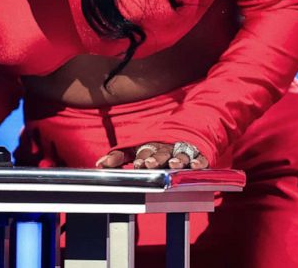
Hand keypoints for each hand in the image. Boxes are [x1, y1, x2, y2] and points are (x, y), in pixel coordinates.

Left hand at [94, 142, 208, 169]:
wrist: (185, 131)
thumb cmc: (156, 145)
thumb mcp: (137, 148)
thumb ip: (119, 156)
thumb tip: (99, 164)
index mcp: (151, 146)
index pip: (143, 151)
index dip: (140, 158)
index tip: (136, 164)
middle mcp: (166, 148)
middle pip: (160, 153)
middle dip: (155, 159)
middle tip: (149, 164)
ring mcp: (182, 151)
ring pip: (179, 155)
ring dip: (176, 160)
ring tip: (173, 165)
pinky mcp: (198, 155)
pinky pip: (199, 158)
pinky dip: (198, 162)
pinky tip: (196, 166)